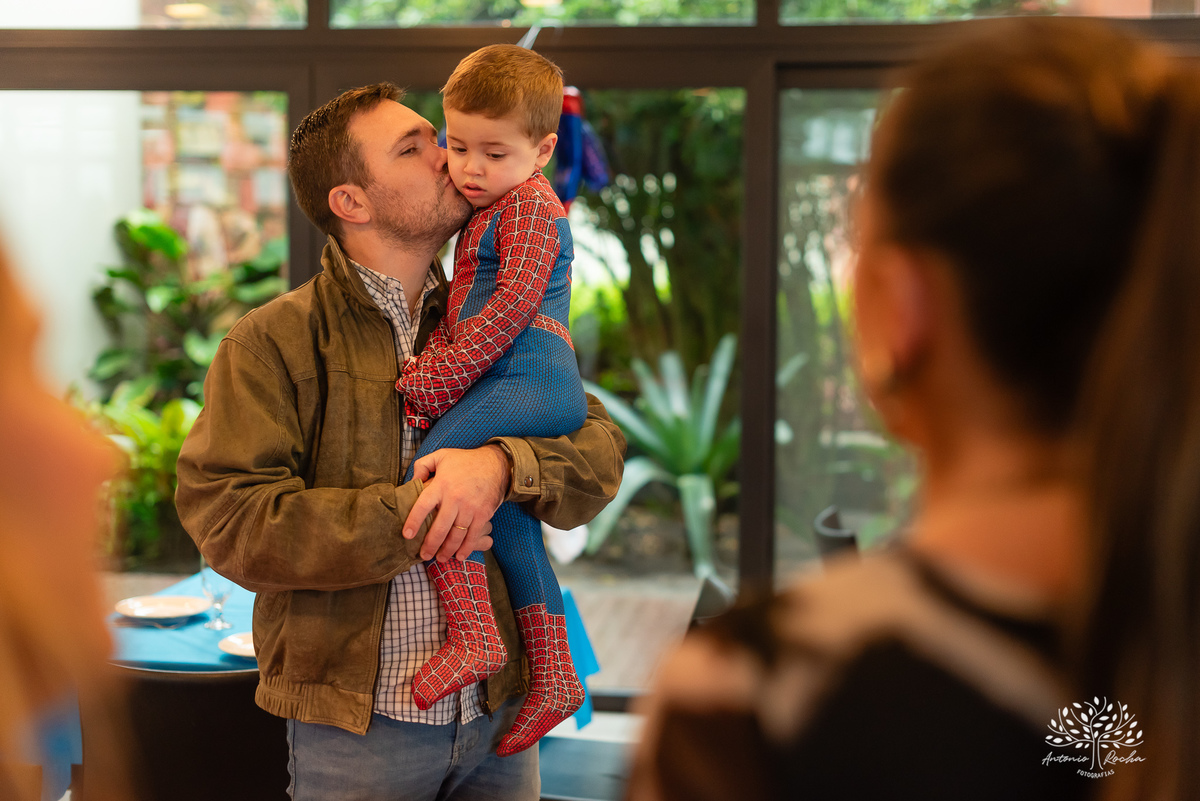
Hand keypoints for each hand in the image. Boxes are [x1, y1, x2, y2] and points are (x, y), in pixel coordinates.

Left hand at [402, 444, 510, 560]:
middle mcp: (455, 498)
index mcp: (441, 485)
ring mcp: (470, 508)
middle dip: (430, 545)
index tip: (407, 535)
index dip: (413, 522)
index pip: (422, 506)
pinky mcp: (483, 514)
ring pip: (456, 535)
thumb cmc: (465, 461)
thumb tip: (412, 481)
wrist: (495, 464)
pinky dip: (466, 548)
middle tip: (424, 555)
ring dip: (447, 550)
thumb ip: (422, 466)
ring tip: (440, 559)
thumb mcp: (441, 456)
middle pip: (439, 528)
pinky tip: (460, 556)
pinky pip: (473, 535)